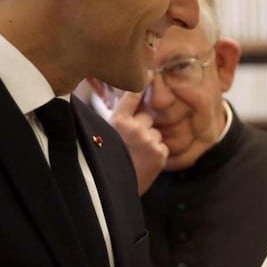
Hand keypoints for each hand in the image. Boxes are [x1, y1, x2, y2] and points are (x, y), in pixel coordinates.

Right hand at [88, 78, 166, 194]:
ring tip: (135, 155)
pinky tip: (143, 162)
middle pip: (147, 117)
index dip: (143, 83)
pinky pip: (162, 145)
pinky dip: (156, 152)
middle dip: (141, 126)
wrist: (112, 193)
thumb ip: (117, 119)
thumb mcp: (104, 135)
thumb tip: (129, 100)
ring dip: (149, 140)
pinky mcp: (161, 154)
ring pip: (155, 132)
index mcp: (117, 121)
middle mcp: (135, 128)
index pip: (133, 95)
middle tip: (129, 143)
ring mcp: (150, 141)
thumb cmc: (105, 162)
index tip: (151, 73)